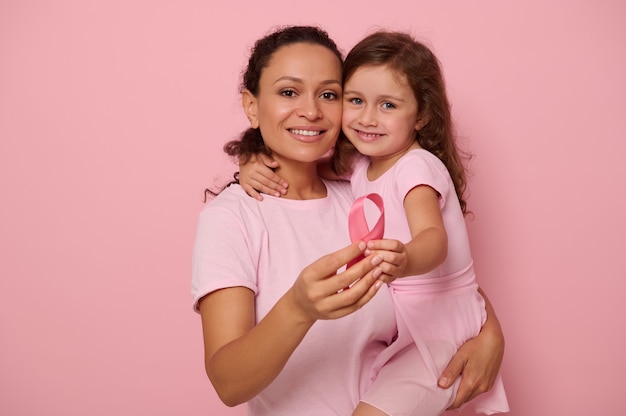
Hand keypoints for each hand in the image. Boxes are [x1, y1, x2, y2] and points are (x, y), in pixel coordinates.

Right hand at [238, 154, 287, 199]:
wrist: (242, 160)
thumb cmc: (255, 158)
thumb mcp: (262, 155)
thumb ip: (268, 160)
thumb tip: (276, 164)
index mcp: (257, 166)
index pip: (270, 175)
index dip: (278, 180)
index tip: (286, 185)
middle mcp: (251, 173)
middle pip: (266, 182)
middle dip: (276, 187)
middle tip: (284, 191)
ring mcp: (247, 179)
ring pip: (260, 187)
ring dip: (269, 192)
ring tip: (277, 195)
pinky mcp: (243, 184)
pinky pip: (249, 191)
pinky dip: (255, 195)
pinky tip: (261, 199)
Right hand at [289, 242, 384, 322]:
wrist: (300, 306)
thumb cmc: (310, 281)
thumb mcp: (315, 268)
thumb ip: (335, 261)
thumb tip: (360, 249)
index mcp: (310, 276)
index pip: (332, 262)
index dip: (349, 253)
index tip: (363, 245)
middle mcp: (316, 293)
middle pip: (344, 279)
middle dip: (363, 267)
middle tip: (376, 258)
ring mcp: (326, 306)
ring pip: (352, 295)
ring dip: (368, 281)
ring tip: (378, 270)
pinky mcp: (335, 316)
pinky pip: (356, 306)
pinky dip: (368, 294)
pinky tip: (376, 284)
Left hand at [362, 239, 407, 283]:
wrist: (397, 263)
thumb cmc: (388, 251)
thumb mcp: (386, 244)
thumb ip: (378, 244)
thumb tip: (364, 244)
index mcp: (401, 248)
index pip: (394, 245)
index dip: (380, 244)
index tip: (369, 244)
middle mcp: (402, 259)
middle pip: (392, 257)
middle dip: (377, 254)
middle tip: (366, 252)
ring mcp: (399, 270)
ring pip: (389, 268)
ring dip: (376, 264)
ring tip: (366, 261)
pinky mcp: (393, 278)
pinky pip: (385, 278)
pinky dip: (376, 275)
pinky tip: (368, 271)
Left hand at [438, 294, 504, 408]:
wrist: (494, 340)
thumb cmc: (476, 346)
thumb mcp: (460, 356)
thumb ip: (451, 372)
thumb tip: (441, 385)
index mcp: (472, 383)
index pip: (457, 402)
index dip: (447, 404)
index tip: (438, 401)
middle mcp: (481, 388)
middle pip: (464, 400)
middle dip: (453, 400)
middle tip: (442, 395)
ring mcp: (487, 386)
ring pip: (471, 396)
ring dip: (461, 395)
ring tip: (450, 389)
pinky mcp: (490, 382)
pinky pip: (477, 391)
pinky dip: (469, 390)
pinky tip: (463, 383)